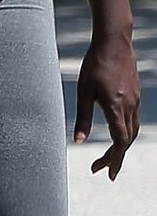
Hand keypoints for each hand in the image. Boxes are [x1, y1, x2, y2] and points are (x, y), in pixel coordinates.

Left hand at [74, 32, 140, 179]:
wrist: (114, 42)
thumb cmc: (95, 64)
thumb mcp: (83, 91)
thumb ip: (83, 118)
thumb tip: (79, 142)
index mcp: (116, 107)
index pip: (119, 142)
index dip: (114, 160)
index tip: (105, 173)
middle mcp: (130, 106)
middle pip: (127, 140)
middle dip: (114, 157)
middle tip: (99, 169)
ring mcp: (136, 100)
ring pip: (132, 131)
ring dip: (120, 146)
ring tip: (106, 156)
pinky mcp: (136, 94)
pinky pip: (134, 119)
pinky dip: (125, 132)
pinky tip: (115, 133)